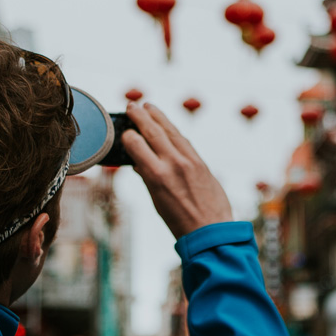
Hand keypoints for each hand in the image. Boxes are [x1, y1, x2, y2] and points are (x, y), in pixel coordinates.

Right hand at [122, 102, 232, 238]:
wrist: (211, 230)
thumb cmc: (179, 221)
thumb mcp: (156, 200)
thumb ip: (148, 177)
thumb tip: (139, 162)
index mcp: (156, 176)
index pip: (136, 144)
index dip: (128, 136)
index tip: (124, 132)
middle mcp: (173, 163)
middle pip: (153, 131)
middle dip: (141, 116)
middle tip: (132, 105)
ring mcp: (189, 160)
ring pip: (171, 131)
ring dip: (159, 116)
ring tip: (149, 106)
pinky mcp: (201, 162)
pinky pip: (184, 140)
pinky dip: (174, 131)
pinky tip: (167, 125)